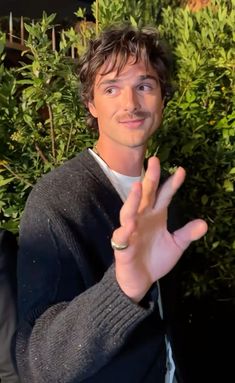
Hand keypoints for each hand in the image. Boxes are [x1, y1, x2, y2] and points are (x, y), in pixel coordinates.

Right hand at [112, 157, 207, 302]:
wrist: (140, 281)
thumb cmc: (155, 259)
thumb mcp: (176, 246)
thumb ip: (187, 234)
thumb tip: (205, 223)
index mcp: (156, 216)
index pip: (164, 196)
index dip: (172, 184)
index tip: (182, 171)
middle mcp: (143, 218)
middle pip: (145, 195)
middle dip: (150, 178)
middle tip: (154, 161)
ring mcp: (131, 230)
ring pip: (130, 211)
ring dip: (133, 199)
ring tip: (138, 187)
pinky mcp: (122, 245)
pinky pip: (122, 236)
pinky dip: (126, 229)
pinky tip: (132, 223)